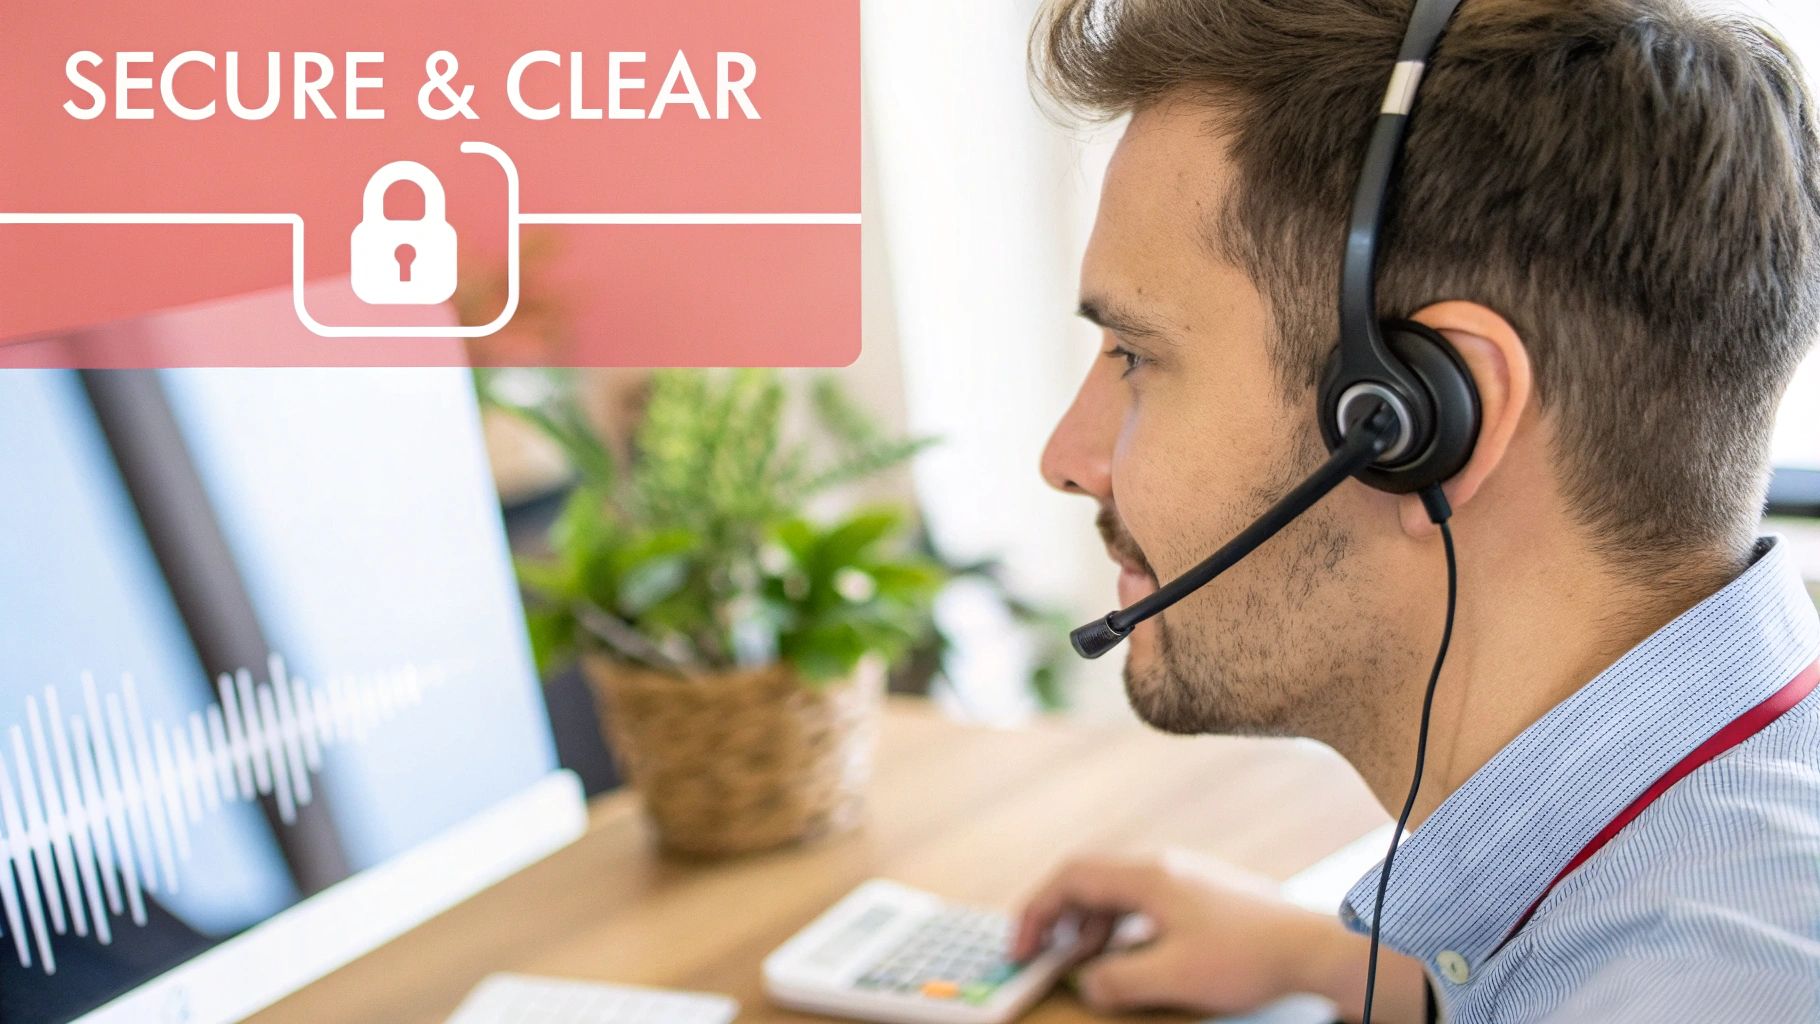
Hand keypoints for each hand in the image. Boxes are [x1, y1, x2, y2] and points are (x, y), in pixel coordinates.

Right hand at [1012, 849, 1425, 1020]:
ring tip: (1082, 960)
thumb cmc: (1248, 956)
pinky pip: (1143, 901)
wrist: (1313, 945)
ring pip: (1117, 891)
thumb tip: (1087, 982)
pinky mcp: (1202, 893)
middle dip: (1058, 916)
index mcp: (1148, 876)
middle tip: (1040, 952)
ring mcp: (1184, 876)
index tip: (1022, 946)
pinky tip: (1128, 955)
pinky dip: (1120, 926)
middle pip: (1090, 879)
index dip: (1037, 910)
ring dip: (1090, 924)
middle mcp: (1163, 866)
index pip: (1071, 877)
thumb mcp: (1172, 977)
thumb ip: (1118, 980)